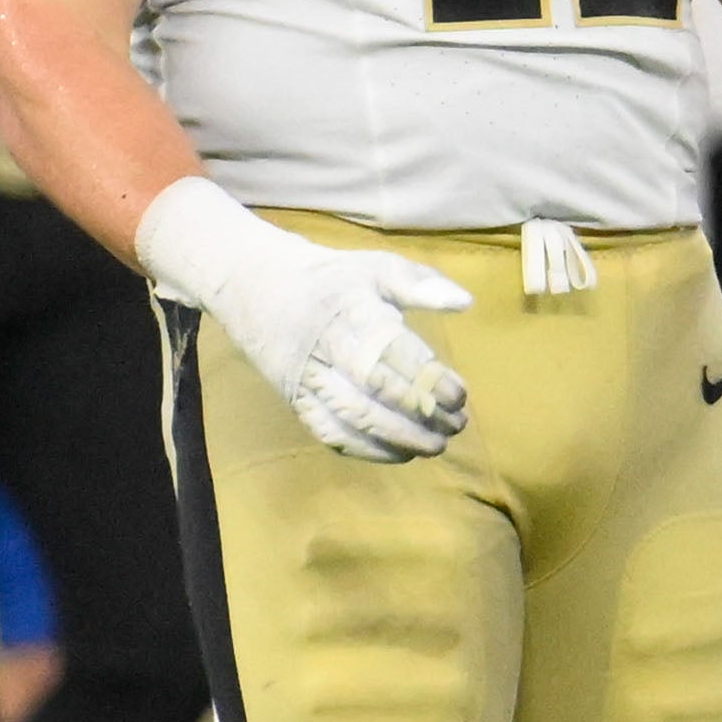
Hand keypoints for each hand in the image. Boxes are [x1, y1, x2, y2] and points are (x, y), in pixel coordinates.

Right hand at [135, 178, 470, 463]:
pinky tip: (401, 454)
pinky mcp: (294, 399)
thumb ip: (418, 284)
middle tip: (456, 425)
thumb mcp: (373, 267)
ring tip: (436, 445)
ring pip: (352, 416)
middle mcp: (324, 346)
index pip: (391, 351)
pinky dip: (367, 450)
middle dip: (420, 412)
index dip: (427, 378)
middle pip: (374, 389)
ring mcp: (305, 377)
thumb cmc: (332, 279)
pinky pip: (329, 432)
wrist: (256, 287)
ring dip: (398, 437)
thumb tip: (465, 302)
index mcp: (348, 310)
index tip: (459, 395)